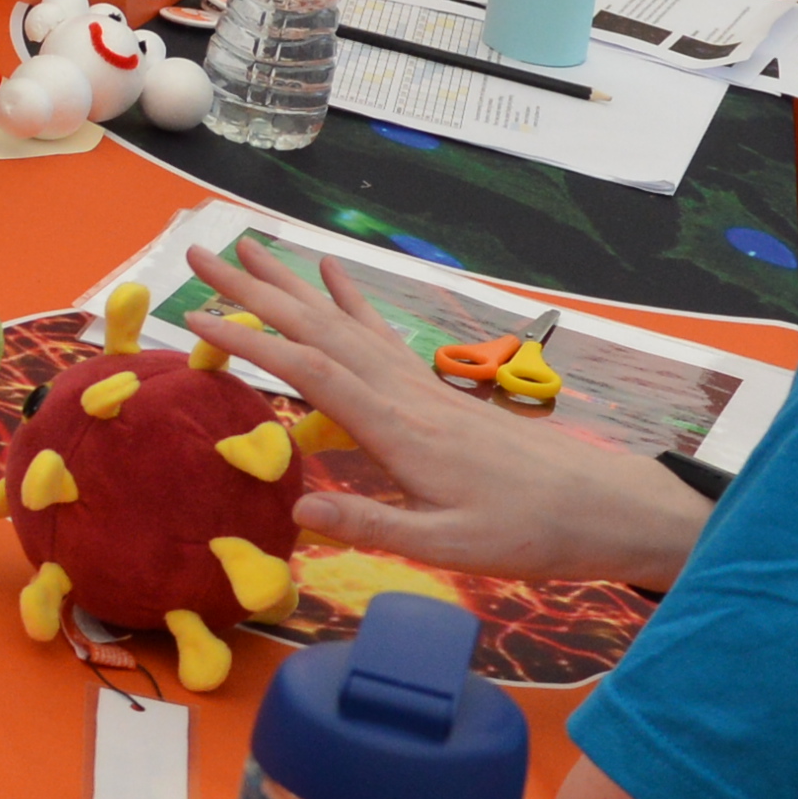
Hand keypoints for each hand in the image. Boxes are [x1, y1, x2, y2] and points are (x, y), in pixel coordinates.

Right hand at [177, 239, 711, 588]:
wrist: (600, 508)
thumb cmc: (528, 534)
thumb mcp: (449, 548)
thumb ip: (373, 527)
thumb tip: (297, 510)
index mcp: (400, 431)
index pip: (312, 373)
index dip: (252, 343)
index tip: (197, 318)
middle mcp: (405, 395)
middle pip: (319, 330)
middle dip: (257, 292)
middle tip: (200, 255)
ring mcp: (420, 388)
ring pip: (344, 324)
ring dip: (292, 286)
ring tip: (250, 250)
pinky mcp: (433, 394)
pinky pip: (380, 335)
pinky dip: (349, 302)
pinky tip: (333, 277)